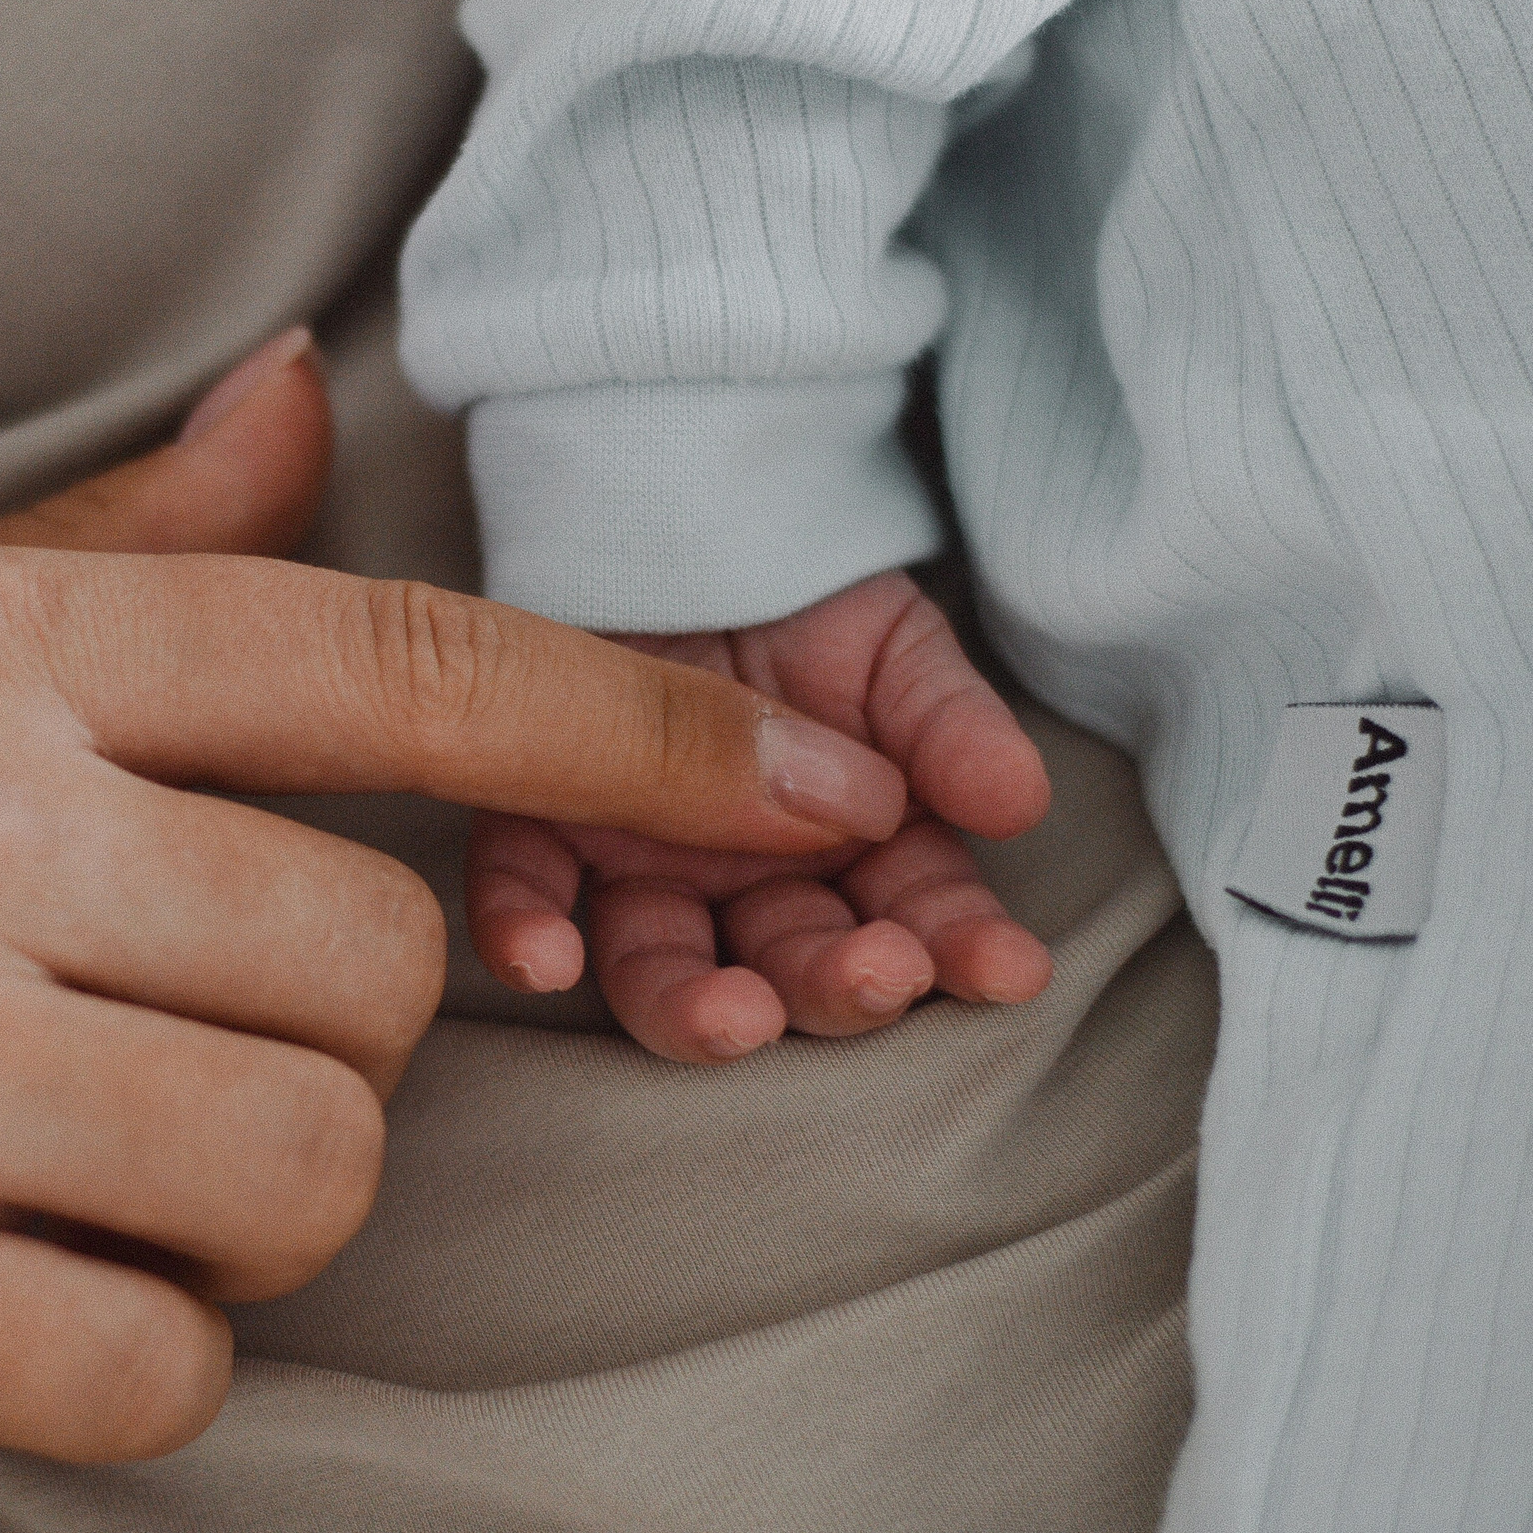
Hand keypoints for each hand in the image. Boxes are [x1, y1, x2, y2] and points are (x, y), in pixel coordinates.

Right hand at [0, 335, 906, 1493]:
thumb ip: (102, 549)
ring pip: (305, 1171)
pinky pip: (159, 1363)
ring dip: (256, 1203)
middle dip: (345, 1037)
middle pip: (385, 967)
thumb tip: (306, 404)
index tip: (811, 779)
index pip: (392, 663)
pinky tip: (10, 1296)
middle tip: (186, 1048)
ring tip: (94, 1175)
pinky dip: (139, 1354)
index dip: (644, 723)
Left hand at [466, 570, 1054, 1062]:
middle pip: (788, 961)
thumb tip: (1015, 800)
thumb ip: (948, 725)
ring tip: (735, 1017)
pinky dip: (525, 931)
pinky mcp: (530, 822)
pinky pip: (518, 888)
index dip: (956, 945)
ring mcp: (634, 860)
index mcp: (844, 849)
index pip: (910, 914)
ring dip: (696, 1003)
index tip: (1000, 969)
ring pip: (659, 960)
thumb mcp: (894, 649)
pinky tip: (546, 962)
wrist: (683, 516)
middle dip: (838, 982)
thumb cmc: (804, 599)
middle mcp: (738, 879)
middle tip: (875, 976)